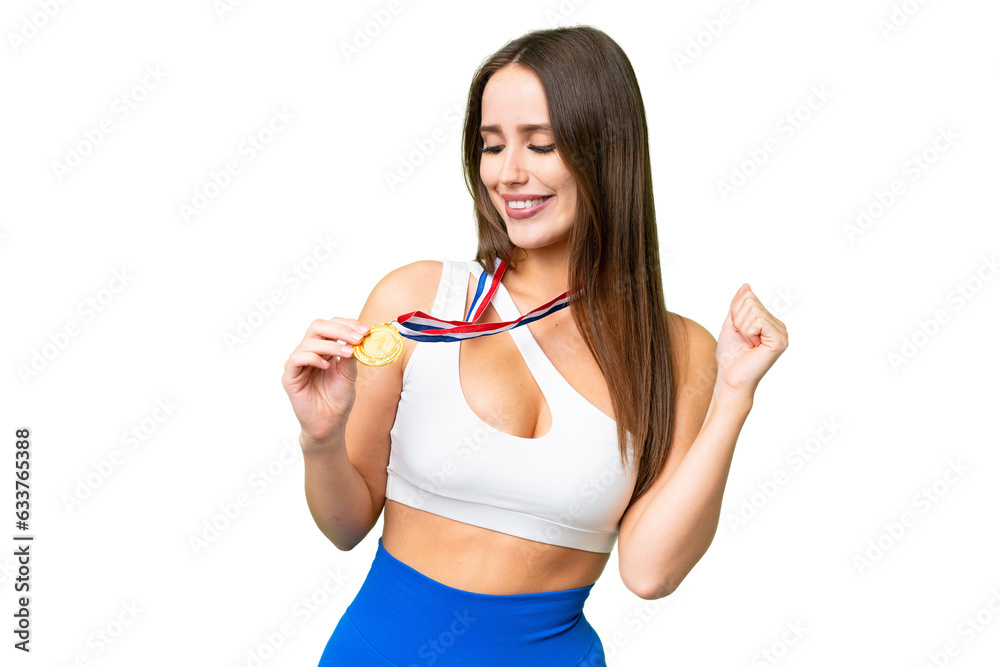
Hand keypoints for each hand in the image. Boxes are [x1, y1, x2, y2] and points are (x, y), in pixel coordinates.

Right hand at [280, 318, 370, 443]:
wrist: (330, 424)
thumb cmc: (338, 399)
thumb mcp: (349, 374)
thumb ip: (351, 355)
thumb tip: (358, 337)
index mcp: (324, 348)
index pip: (331, 325)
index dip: (348, 324)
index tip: (365, 331)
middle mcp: (309, 352)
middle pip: (318, 326)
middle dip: (340, 329)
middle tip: (357, 337)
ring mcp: (298, 363)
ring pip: (309, 342)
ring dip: (331, 345)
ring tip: (348, 353)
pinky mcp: (290, 377)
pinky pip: (296, 359)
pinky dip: (313, 358)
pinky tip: (327, 365)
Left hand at [715, 284, 787, 400]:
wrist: (730, 378)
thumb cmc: (730, 356)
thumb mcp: (731, 324)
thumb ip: (738, 305)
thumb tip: (746, 286)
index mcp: (769, 322)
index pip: (749, 298)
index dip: (735, 314)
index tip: (739, 333)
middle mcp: (779, 326)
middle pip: (751, 302)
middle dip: (738, 320)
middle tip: (743, 340)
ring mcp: (781, 333)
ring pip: (753, 310)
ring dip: (742, 328)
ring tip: (748, 344)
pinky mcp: (779, 340)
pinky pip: (759, 320)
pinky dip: (748, 332)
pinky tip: (753, 346)